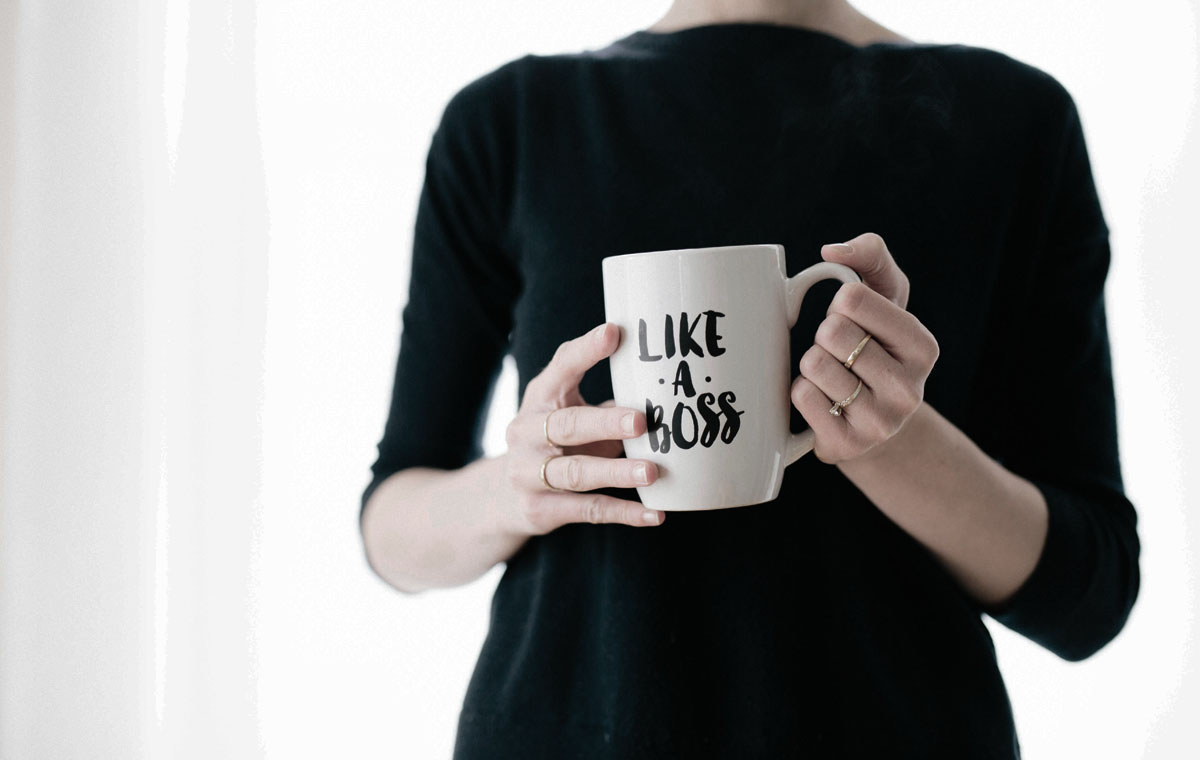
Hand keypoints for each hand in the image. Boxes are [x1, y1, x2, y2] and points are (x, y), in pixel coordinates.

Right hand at [503, 322, 664, 534]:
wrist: (504, 497)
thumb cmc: (557, 443)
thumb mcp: (571, 412)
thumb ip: (608, 402)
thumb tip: (668, 388)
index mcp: (540, 398)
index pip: (560, 368)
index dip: (586, 351)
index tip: (614, 333)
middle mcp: (526, 433)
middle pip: (567, 425)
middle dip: (605, 423)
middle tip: (642, 421)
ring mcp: (528, 474)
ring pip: (576, 473)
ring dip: (616, 472)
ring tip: (652, 472)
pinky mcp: (540, 510)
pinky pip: (588, 510)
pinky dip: (624, 513)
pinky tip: (655, 514)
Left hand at [790, 232, 939, 463]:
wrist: (871, 421)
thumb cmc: (874, 346)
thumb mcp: (884, 296)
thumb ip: (870, 255)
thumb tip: (832, 251)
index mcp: (923, 346)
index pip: (852, 299)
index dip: (840, 304)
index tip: (852, 320)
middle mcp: (909, 389)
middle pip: (831, 332)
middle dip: (824, 336)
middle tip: (840, 352)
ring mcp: (880, 423)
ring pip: (814, 365)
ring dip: (811, 365)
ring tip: (832, 377)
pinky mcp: (847, 445)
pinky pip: (801, 397)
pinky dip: (801, 391)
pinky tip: (822, 400)